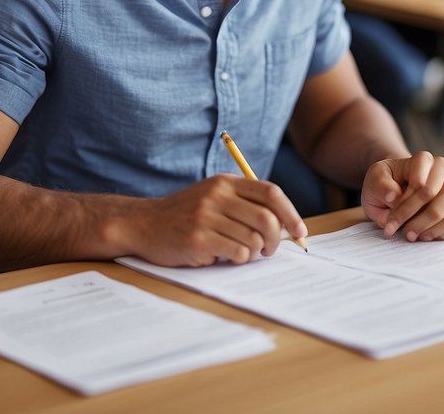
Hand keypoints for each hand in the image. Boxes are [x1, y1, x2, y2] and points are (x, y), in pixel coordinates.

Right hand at [128, 175, 306, 266]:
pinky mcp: (198, 238)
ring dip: (255, 252)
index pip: (271, 193)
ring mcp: (206, 216)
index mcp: (226, 182)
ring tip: (243, 253)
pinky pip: (237, 253)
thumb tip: (285, 225)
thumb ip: (244, 204)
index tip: (300, 232)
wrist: (143, 224)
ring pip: (253, 239)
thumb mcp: (213, 196)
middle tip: (270, 251)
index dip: (291, 213)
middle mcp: (217, 195)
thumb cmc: (185, 215)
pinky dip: (240, 259)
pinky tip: (226, 256)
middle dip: (276, 240)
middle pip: (267, 218)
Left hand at [361, 151, 443, 240]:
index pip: (421, 184)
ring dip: (428, 229)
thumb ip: (381, 185)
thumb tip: (393, 195)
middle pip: (436, 199)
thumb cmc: (387, 183)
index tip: (389, 219)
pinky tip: (424, 235)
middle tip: (396, 231)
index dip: (405, 205)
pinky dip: (441, 234)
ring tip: (410, 235)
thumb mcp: (374, 179)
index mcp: (424, 160)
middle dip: (414, 220)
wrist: (399, 189)